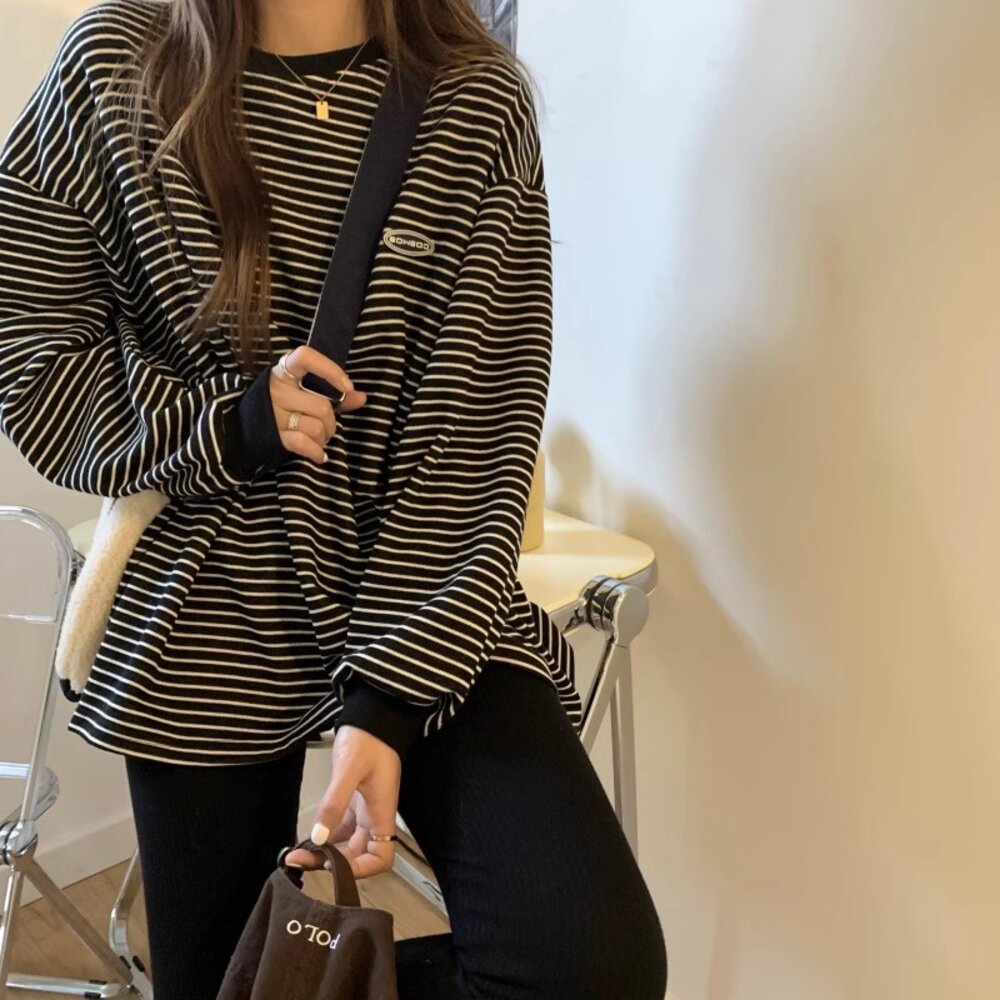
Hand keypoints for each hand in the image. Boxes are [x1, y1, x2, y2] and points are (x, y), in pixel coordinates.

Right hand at [270, 345, 367, 463]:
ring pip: (316, 427)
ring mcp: (273, 414)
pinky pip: (304, 444)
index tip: (347, 387)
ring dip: (324, 438)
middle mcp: (277, 390)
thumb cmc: (280, 409)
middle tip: (327, 427)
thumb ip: (333, 395)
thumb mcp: (301, 394)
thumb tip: (361, 397)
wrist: (241, 431)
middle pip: (322, 407)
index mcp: (283, 372)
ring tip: (318, 439)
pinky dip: (317, 452)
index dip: (330, 369)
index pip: (305, 357)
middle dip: (332, 423)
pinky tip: (320, 455)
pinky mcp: (273, 436)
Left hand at [282, 725, 400, 879]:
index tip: (333, 868)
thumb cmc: (368, 739)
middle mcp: (374, 816)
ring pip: (345, 842)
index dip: (361, 870)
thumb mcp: (349, 770)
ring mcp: (363, 809)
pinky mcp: (352, 799)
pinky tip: (305, 836)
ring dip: (324, 851)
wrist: (372, 716)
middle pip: (358, 855)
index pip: (381, 858)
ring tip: (297, 852)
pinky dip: (323, 834)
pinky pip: (339, 826)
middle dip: (331, 863)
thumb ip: (335, 804)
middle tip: (300, 860)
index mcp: (382, 813)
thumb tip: (318, 838)